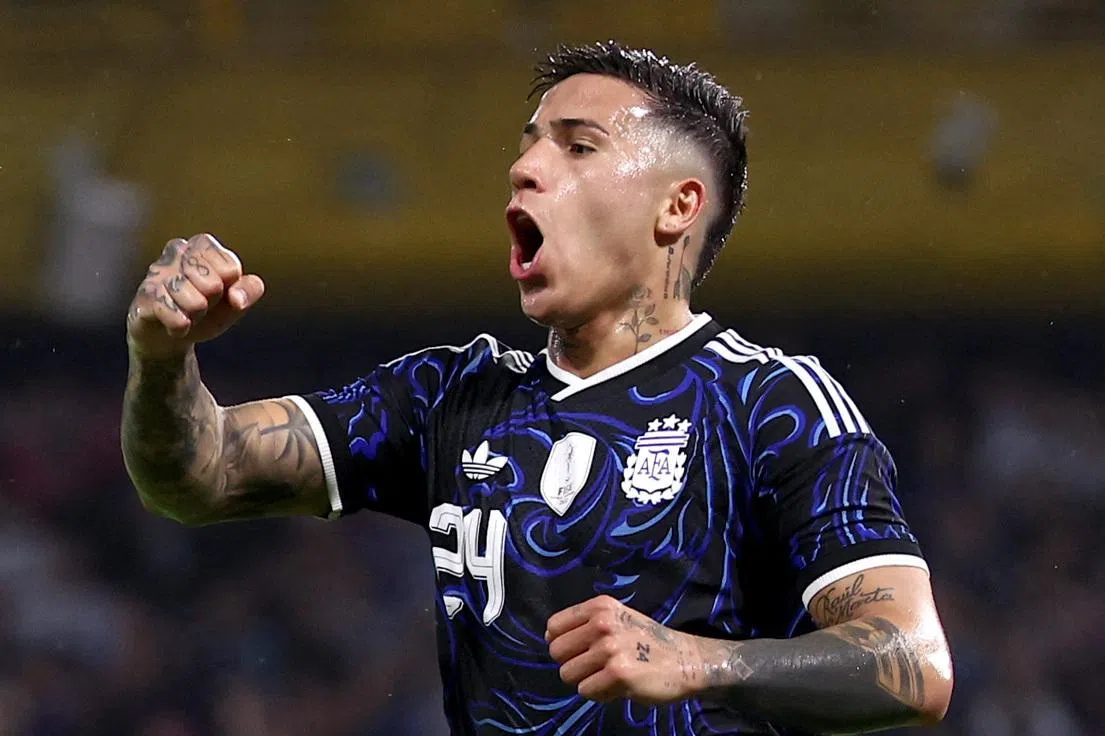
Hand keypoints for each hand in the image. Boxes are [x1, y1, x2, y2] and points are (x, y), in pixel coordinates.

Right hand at [126, 233, 264, 358]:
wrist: (173, 333)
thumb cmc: (207, 309)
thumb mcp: (235, 301)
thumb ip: (249, 290)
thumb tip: (237, 298)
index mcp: (203, 245)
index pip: (229, 269)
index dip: (229, 289)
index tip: (219, 292)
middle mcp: (177, 250)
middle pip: (212, 285)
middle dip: (211, 303)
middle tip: (201, 303)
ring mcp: (157, 271)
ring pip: (194, 302)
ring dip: (196, 316)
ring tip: (188, 313)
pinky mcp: (144, 295)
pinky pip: (171, 313)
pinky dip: (180, 326)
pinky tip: (177, 324)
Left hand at [546, 595, 698, 704]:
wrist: (684, 660)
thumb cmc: (645, 640)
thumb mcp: (616, 618)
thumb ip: (585, 623)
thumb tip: (550, 637)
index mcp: (600, 606)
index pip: (554, 626)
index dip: (560, 642)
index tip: (577, 649)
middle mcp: (603, 623)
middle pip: (556, 652)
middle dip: (572, 663)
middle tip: (595, 665)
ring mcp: (610, 648)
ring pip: (567, 674)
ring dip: (585, 679)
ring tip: (608, 674)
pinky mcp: (618, 674)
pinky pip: (585, 690)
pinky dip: (599, 693)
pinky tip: (618, 685)